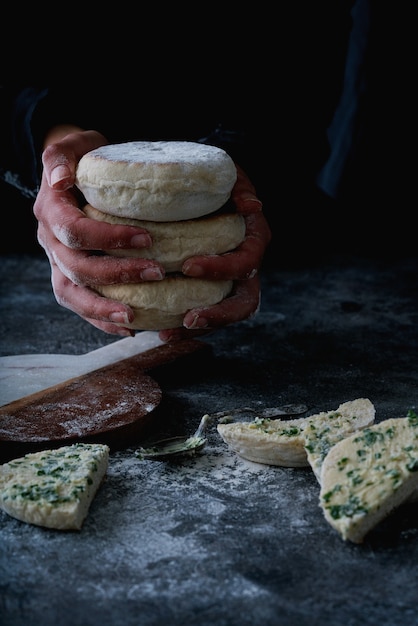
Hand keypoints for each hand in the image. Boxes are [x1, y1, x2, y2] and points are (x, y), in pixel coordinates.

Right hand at [34, 127, 165, 336]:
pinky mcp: (66, 276)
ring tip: (134, 318)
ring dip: (103, 308)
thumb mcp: (73, 144)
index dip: (108, 238)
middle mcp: (49, 240)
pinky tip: (129, 328)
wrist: (70, 174)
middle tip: (157, 273)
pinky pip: (79, 304)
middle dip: (117, 273)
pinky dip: (100, 320)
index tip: (147, 237)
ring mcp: (56, 262)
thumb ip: (62, 156)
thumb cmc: (82, 158)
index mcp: (50, 210)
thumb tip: (61, 179)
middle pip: (77, 266)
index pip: (75, 230)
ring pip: (72, 294)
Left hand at [159, 165, 271, 340]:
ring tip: (167, 334)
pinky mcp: (211, 290)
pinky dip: (184, 326)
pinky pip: (204, 313)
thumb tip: (252, 206)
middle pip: (244, 303)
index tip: (188, 266)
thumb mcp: (231, 176)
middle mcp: (246, 267)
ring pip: (224, 316)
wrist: (206, 188)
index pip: (245, 264)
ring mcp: (230, 283)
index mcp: (254, 242)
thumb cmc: (217, 180)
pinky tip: (160, 331)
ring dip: (199, 329)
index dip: (221, 269)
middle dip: (218, 315)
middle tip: (189, 318)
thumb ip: (241, 187)